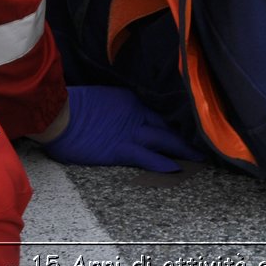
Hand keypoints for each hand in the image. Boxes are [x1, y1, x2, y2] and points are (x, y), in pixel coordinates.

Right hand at [40, 86, 206, 171]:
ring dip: (184, 149)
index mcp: (131, 100)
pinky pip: (147, 157)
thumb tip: (127, 112)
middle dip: (187, 134)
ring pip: (164, 140)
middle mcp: (136, 114)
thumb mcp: (103, 98)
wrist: (58, 114)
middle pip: (168, 125)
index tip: (192, 126)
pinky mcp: (121, 149)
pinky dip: (163, 162)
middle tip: (206, 141)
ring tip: (201, 158)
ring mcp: (130, 132)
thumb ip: (120, 104)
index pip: (160, 112)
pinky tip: (177, 168)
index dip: (177, 121)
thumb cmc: (74, 107)